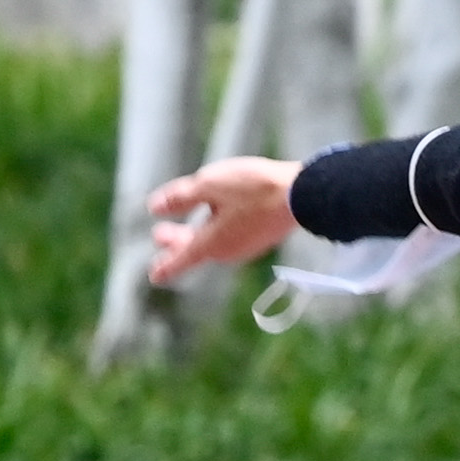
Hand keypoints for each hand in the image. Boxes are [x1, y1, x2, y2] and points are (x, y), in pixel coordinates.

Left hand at [143, 158, 300, 288]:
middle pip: (196, 249)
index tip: (154, 276)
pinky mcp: (264, 236)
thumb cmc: (255, 188)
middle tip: (160, 233)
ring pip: (216, 242)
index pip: (181, 260)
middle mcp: (229, 251)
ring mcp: (249, 245)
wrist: (305, 193)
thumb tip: (155, 207)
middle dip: (176, 241)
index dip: (165, 267)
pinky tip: (224, 214)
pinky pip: (234, 236)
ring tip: (192, 220)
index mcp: (211, 243)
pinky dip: (220, 228)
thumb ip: (180, 197)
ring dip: (199, 233)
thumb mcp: (210, 185)